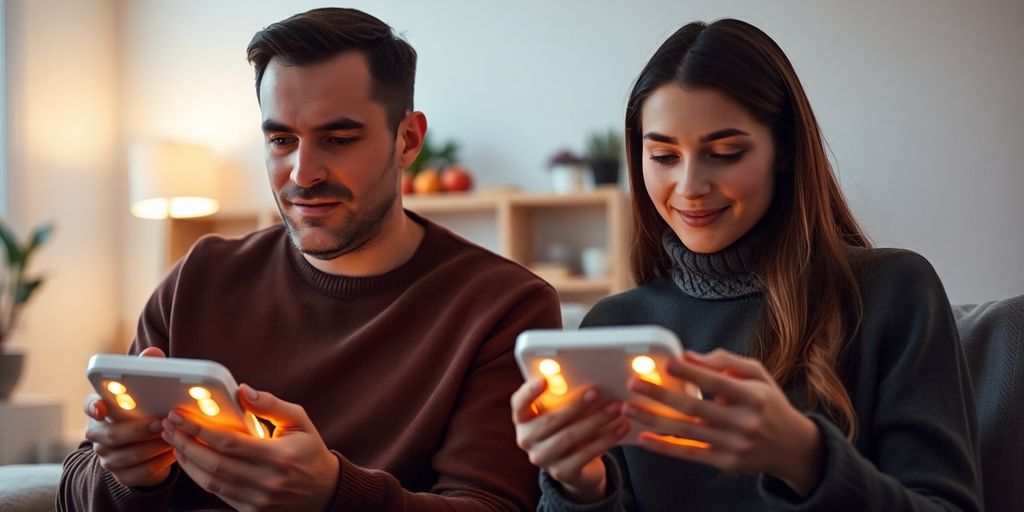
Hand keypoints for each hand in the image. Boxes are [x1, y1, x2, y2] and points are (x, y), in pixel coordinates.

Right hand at [84, 347, 174, 487]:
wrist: (146, 448)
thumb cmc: (145, 411)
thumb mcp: (146, 391)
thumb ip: (148, 369)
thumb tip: (153, 353)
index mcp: (101, 410)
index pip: (90, 405)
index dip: (93, 406)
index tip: (101, 407)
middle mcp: (99, 434)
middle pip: (113, 435)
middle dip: (139, 429)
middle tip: (161, 422)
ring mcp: (108, 457)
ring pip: (129, 455)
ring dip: (154, 446)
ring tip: (174, 436)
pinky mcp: (122, 475)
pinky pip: (141, 472)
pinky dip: (160, 462)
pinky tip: (175, 452)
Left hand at [161, 383, 338, 511]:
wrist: (324, 492)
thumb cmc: (310, 452)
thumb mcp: (299, 421)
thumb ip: (271, 404)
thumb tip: (242, 391)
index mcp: (279, 457)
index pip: (229, 442)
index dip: (199, 428)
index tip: (180, 415)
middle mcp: (267, 481)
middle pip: (213, 463)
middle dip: (185, 443)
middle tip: (168, 426)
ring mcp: (258, 500)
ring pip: (210, 482)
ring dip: (187, 461)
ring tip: (174, 442)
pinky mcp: (251, 511)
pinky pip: (217, 494)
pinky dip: (199, 477)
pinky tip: (191, 461)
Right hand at [511, 378, 628, 503]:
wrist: (577, 467)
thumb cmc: (568, 428)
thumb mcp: (561, 413)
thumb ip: (564, 398)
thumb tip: (588, 379)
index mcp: (522, 419)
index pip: (519, 403)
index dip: (529, 392)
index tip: (544, 380)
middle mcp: (526, 440)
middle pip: (550, 420)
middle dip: (576, 405)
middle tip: (597, 392)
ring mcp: (542, 458)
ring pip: (570, 437)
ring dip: (596, 420)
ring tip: (616, 408)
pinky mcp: (562, 473)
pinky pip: (586, 454)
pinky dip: (606, 439)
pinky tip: (621, 428)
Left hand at [625, 349, 823, 494]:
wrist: (792, 446)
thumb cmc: (769, 403)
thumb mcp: (757, 375)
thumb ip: (725, 361)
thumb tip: (689, 355)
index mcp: (754, 396)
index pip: (717, 382)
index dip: (691, 372)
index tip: (667, 362)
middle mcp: (745, 422)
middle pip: (695, 407)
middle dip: (660, 395)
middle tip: (634, 384)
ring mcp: (735, 445)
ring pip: (687, 431)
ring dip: (654, 420)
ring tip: (629, 408)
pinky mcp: (726, 463)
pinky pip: (690, 453)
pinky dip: (665, 447)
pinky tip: (644, 439)